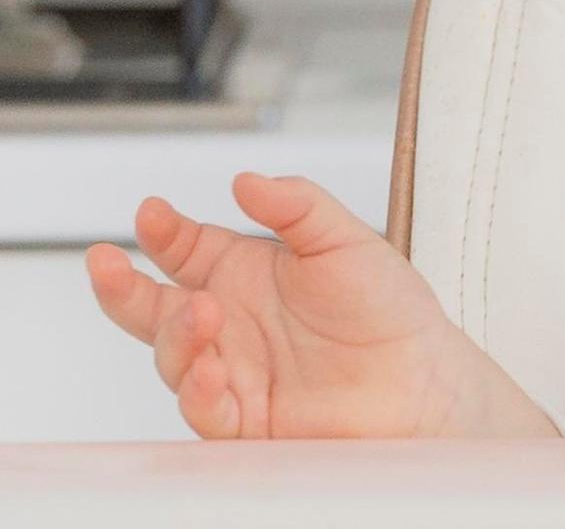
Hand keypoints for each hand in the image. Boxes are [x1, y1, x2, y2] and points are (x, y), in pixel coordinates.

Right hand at [86, 172, 556, 438]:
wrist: (423, 380)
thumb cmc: (389, 309)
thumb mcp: (347, 241)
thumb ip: (298, 207)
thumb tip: (247, 180)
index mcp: (246, 274)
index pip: (185, 248)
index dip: (163, 230)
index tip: (152, 211)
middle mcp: (229, 322)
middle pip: (154, 306)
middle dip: (121, 286)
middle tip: (107, 262)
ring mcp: (232, 371)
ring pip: (173, 357)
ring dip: (176, 334)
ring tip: (202, 312)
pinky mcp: (246, 419)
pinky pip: (205, 410)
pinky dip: (199, 390)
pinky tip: (212, 370)